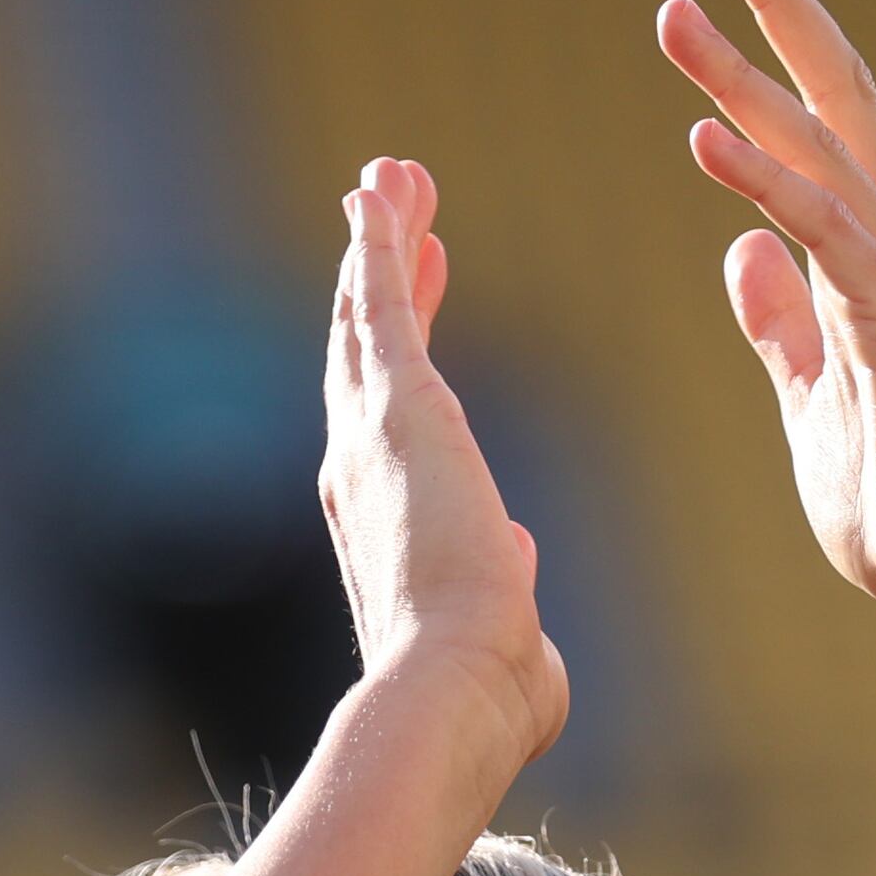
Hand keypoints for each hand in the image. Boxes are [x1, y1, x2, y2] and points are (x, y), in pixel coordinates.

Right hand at [319, 156, 567, 767]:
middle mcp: (357, 475)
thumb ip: (510, 592)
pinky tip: (381, 193)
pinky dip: (376, 246)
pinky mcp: (395, 410)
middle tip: (389, 209)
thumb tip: (519, 556)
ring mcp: (367, 438)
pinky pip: (378, 305)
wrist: (452, 696)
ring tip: (391, 176)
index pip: (388, 418)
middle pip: (363, 351)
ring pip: (367, 316)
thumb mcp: (511, 633)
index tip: (422, 292)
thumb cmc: (489, 700)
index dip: (399, 347)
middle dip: (379, 275)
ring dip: (378, 242)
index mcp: (384, 528)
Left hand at [660, 0, 875, 643]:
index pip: (823, 128)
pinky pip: (822, 236)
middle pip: (835, 99)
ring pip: (821, 150)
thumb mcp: (813, 401)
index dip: (775, 50)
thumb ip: (783, 326)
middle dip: (780, 8)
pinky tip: (704, 137)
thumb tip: (740, 254)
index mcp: (872, 264)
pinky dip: (764, 180)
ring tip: (678, 14)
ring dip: (745, 78)